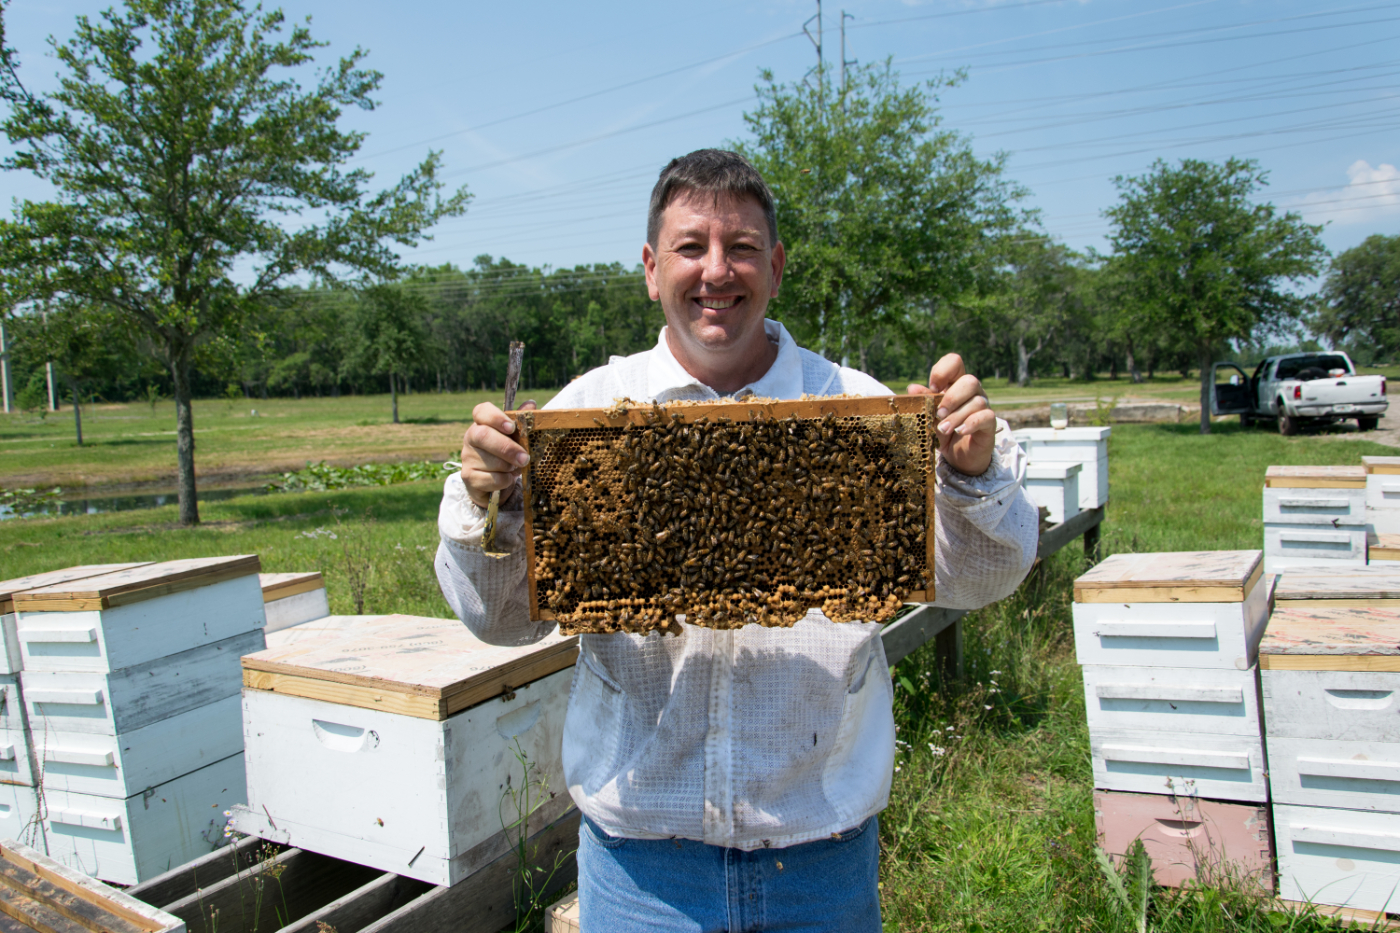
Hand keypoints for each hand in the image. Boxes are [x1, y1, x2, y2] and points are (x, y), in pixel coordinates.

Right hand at [461, 400, 537, 507]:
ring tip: (515, 468)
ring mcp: (467, 457)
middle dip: (507, 448)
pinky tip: (507, 478)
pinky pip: (491, 479)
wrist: (493, 484)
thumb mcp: (515, 438)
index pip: (481, 411)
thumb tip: (531, 404)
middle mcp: (471, 437)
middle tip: (524, 458)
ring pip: (491, 461)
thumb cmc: (506, 454)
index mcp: (482, 423)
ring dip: (509, 467)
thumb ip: (521, 421)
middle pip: (484, 435)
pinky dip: (505, 480)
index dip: (496, 417)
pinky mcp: (469, 477)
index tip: (511, 427)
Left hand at [908, 354, 995, 475]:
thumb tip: (912, 388)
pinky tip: (960, 431)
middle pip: (970, 381)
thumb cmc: (943, 431)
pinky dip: (971, 423)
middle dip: (951, 398)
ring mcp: (983, 406)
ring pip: (977, 402)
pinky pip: (986, 416)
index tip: (932, 389)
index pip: (955, 362)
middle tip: (938, 414)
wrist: (958, 455)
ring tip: (944, 429)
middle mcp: (972, 392)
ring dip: (957, 416)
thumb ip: (924, 402)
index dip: (943, 371)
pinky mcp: (990, 423)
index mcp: (955, 384)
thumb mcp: (930, 417)